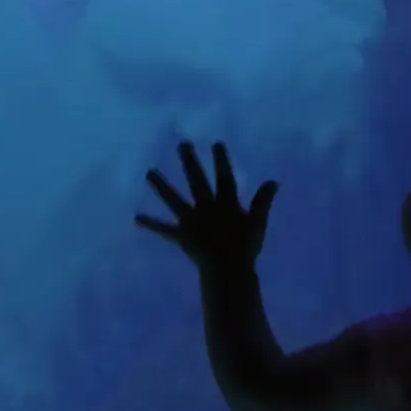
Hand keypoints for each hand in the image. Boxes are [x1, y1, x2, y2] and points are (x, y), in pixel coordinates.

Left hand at [136, 139, 277, 272]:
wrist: (227, 267)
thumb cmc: (245, 246)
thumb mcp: (258, 222)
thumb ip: (263, 201)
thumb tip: (273, 181)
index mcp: (226, 203)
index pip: (224, 177)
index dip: (220, 160)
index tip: (216, 143)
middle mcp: (206, 206)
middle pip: (196, 180)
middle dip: (189, 162)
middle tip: (182, 144)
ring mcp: (191, 220)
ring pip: (174, 199)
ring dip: (161, 186)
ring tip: (148, 173)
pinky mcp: (181, 235)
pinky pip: (163, 229)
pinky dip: (150, 224)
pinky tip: (137, 217)